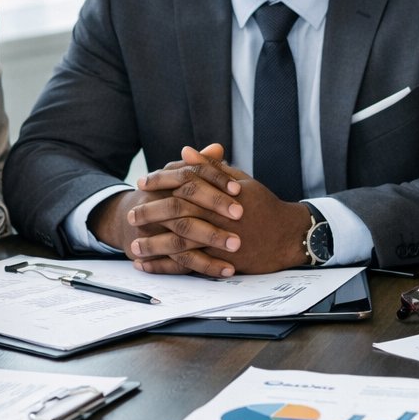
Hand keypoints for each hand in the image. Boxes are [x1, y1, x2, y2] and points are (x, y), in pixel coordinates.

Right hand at [89, 144, 244, 277]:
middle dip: (213, 210)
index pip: (191, 175)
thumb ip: (200, 165)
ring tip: (236, 247)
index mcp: (166, 181)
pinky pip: (181, 262)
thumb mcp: (179, 177)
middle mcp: (156, 203)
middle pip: (184, 205)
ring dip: (210, 242)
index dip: (215, 180)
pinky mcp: (156, 253)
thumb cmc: (164, 196)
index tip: (239, 189)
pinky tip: (226, 269)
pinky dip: (205, 267)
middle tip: (240, 216)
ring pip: (182, 236)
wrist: (130, 220)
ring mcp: (153, 229)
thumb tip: (218, 148)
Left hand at [129, 147, 311, 275]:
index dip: (159, 182)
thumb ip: (210, 167)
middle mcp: (218, 216)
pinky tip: (148, 267)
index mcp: (219, 193)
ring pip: (179, 242)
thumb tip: (185, 151)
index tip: (142, 183)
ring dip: (153, 246)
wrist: (286, 235)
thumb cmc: (263, 206)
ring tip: (133, 248)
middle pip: (176, 212)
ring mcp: (219, 240)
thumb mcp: (240, 180)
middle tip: (132, 216)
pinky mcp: (221, 261)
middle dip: (150, 214)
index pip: (182, 183)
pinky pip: (188, 266)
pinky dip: (165, 267)